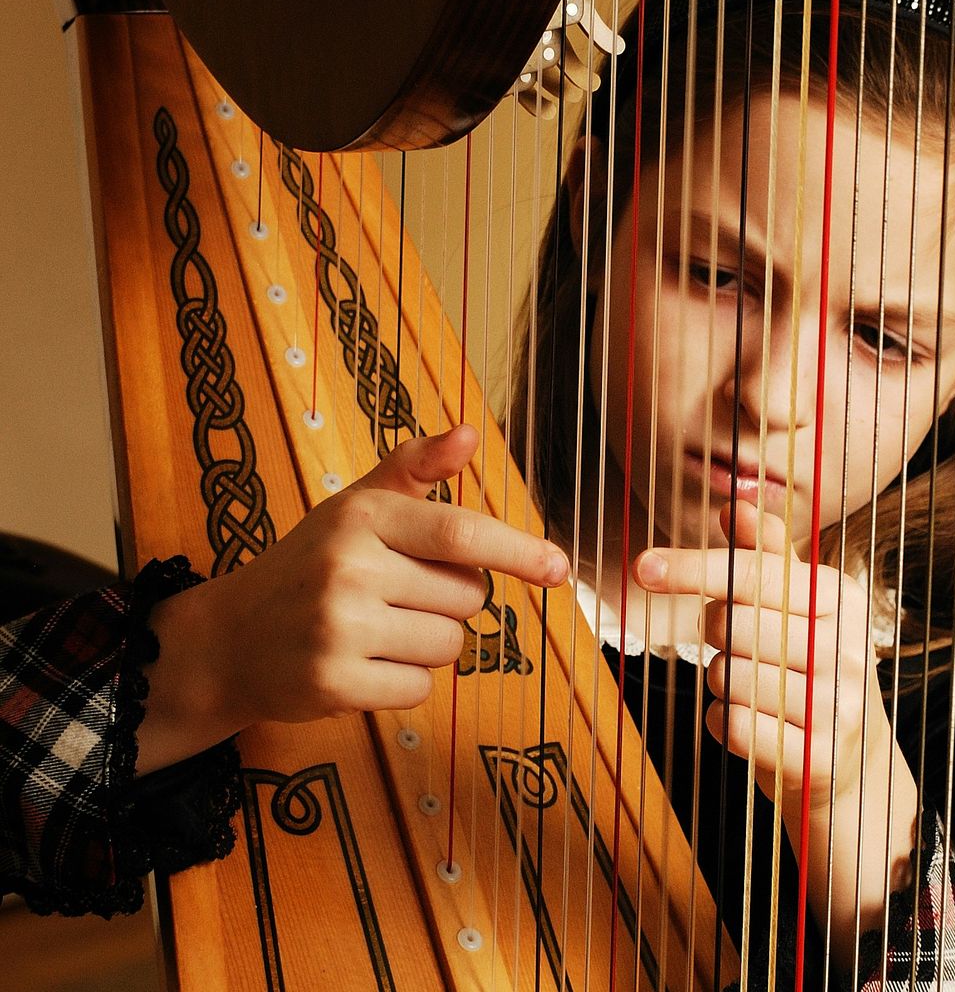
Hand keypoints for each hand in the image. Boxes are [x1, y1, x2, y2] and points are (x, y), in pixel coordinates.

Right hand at [139, 426, 569, 771]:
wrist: (228, 640)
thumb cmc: (310, 566)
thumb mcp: (356, 508)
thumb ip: (414, 469)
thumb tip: (470, 433)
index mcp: (361, 517)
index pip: (460, 534)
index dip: (518, 551)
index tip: (558, 568)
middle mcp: (348, 567)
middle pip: (467, 597)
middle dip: (450, 602)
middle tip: (395, 598)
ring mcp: (338, 628)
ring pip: (449, 645)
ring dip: (427, 645)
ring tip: (375, 632)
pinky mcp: (332, 683)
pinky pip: (419, 688)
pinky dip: (402, 683)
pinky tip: (361, 665)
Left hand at [633, 505, 918, 950]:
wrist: (856, 759)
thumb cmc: (811, 668)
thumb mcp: (801, 606)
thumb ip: (767, 553)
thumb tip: (733, 502)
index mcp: (840, 597)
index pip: (756, 572)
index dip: (695, 566)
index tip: (643, 565)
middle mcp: (845, 646)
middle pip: (731, 624)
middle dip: (714, 635)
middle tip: (736, 645)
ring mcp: (836, 704)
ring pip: (726, 676)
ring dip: (719, 682)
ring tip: (752, 688)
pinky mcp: (816, 756)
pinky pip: (732, 726)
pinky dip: (723, 723)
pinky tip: (749, 722)